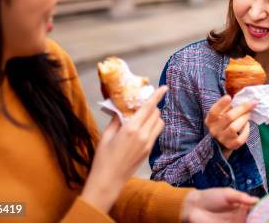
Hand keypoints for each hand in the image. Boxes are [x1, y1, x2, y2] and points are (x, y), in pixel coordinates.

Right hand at [81, 86, 167, 212]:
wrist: (108, 181)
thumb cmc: (103, 158)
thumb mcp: (106, 135)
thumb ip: (116, 120)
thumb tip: (121, 108)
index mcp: (132, 129)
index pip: (149, 107)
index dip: (158, 96)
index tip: (165, 87)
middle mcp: (143, 135)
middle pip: (156, 114)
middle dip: (152, 106)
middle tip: (142, 105)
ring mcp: (148, 144)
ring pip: (159, 124)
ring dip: (154, 117)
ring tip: (142, 118)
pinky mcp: (149, 151)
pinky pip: (156, 133)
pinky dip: (152, 127)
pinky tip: (141, 129)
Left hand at [180, 188, 258, 222]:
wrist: (194, 206)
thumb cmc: (211, 197)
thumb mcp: (228, 194)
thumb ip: (242, 197)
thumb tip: (257, 200)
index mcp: (243, 207)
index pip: (257, 210)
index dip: (265, 211)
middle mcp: (242, 218)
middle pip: (255, 220)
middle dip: (263, 219)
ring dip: (256, 222)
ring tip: (265, 221)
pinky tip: (253, 222)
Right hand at [205, 95, 255, 157]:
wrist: (221, 144)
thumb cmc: (223, 124)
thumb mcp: (221, 115)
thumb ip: (228, 107)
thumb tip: (242, 98)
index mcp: (210, 120)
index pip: (213, 112)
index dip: (220, 104)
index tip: (229, 97)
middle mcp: (214, 130)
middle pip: (228, 117)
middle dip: (242, 108)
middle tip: (252, 104)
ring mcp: (222, 139)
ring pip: (234, 127)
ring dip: (244, 118)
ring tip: (249, 114)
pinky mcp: (231, 146)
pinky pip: (240, 138)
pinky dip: (246, 130)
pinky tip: (247, 125)